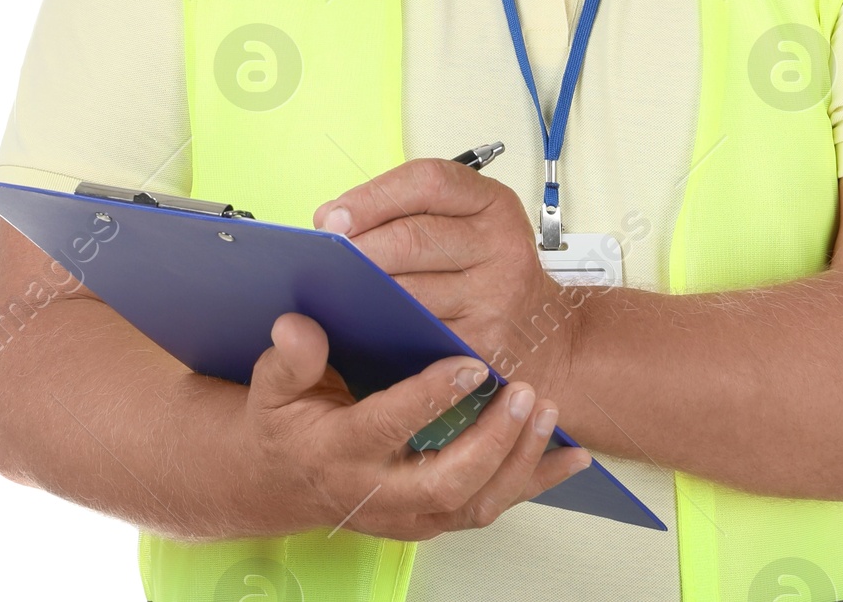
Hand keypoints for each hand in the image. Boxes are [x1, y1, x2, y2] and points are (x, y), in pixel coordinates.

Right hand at [225, 312, 589, 539]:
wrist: (280, 485)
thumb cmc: (284, 427)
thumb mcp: (271, 388)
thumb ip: (290, 358)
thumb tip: (297, 325)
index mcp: (337, 453)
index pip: (387, 428)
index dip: (430, 398)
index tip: (469, 364)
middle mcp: (377, 493)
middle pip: (445, 482)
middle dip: (491, 441)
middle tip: (523, 392)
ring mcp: (410, 513)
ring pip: (476, 502)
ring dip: (520, 461)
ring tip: (547, 409)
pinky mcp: (436, 518)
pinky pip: (493, 506)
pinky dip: (536, 482)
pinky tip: (571, 454)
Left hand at [312, 158, 581, 394]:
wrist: (546, 334)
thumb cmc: (489, 272)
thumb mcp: (471, 225)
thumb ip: (413, 213)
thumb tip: (333, 220)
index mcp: (494, 204)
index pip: (428, 181)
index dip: (373, 195)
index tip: (333, 216)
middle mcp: (502, 245)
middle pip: (413, 237)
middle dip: (359, 249)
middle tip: (324, 259)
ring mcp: (495, 298)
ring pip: (410, 291)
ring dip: (363, 293)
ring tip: (333, 291)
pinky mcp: (481, 345)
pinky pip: (419, 334)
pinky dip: (383, 328)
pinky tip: (361, 324)